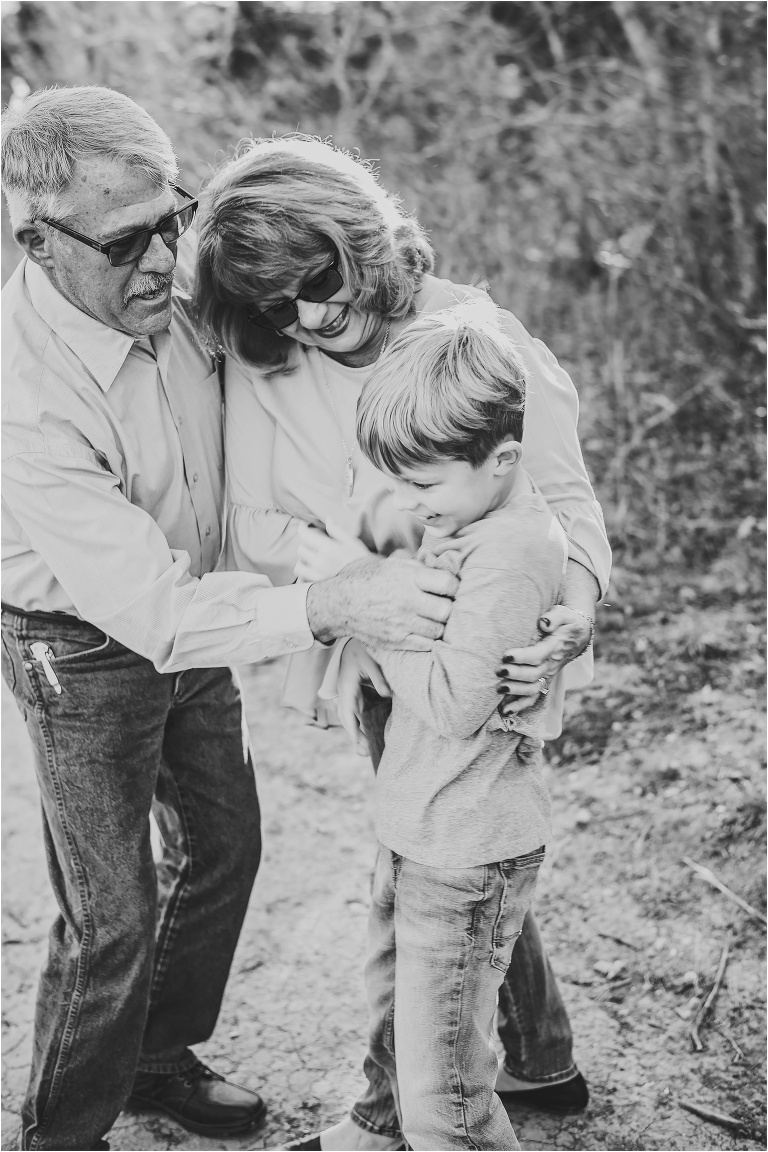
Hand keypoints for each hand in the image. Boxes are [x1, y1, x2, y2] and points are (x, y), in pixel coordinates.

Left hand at [294, 519, 369, 582]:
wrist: (366, 581)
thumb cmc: (360, 559)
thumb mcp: (352, 541)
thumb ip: (337, 530)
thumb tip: (327, 520)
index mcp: (328, 548)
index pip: (305, 535)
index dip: (302, 528)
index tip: (305, 526)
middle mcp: (320, 562)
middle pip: (300, 549)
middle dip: (305, 543)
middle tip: (312, 542)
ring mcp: (317, 575)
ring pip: (298, 565)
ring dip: (303, 560)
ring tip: (311, 557)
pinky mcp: (318, 585)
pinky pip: (302, 578)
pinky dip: (304, 573)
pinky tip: (312, 570)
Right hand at [306, 555, 458, 648]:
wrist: (338, 605)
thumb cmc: (364, 580)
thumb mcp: (389, 564)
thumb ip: (416, 567)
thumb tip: (439, 567)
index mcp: (407, 579)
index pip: (448, 583)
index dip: (453, 585)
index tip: (449, 586)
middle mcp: (406, 602)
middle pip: (447, 610)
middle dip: (448, 607)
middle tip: (443, 604)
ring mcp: (402, 624)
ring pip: (439, 630)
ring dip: (439, 624)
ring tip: (433, 617)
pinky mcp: (397, 641)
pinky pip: (426, 645)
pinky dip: (429, 638)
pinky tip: (424, 629)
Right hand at [336, 639, 390, 753]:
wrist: (351, 642)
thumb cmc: (361, 650)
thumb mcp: (371, 662)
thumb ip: (379, 678)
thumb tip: (387, 695)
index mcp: (346, 687)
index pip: (347, 711)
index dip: (352, 728)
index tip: (358, 742)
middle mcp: (343, 693)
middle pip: (346, 719)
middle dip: (354, 736)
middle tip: (366, 752)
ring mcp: (346, 694)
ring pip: (347, 718)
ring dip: (354, 733)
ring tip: (365, 751)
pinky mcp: (351, 694)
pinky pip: (351, 713)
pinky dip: (355, 725)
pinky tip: (362, 736)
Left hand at [496, 604, 592, 715]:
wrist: (579, 636)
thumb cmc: (567, 622)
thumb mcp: (564, 613)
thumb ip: (554, 617)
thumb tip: (544, 622)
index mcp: (554, 647)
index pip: (537, 655)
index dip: (522, 657)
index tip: (506, 655)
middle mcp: (551, 664)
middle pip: (533, 674)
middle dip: (515, 674)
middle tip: (499, 670)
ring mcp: (547, 675)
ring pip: (533, 688)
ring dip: (515, 691)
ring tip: (499, 688)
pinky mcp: (543, 680)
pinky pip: (533, 697)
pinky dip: (520, 705)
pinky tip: (504, 710)